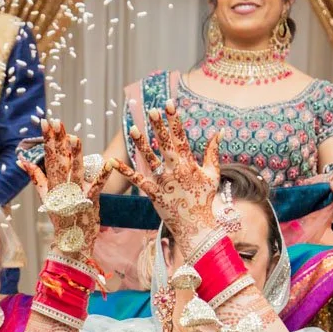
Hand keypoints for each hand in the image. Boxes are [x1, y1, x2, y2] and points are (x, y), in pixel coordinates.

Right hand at [19, 119, 113, 258]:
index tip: (45, 121)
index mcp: (52, 185)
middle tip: (55, 121)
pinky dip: (103, 175)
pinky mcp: (90, 202)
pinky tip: (110, 163)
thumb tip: (22, 161)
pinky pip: (96, 186)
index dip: (48, 139)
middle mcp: (62, 188)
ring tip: (74, 138)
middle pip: (59, 161)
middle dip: (57, 140)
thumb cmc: (61, 218)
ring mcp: (75, 195)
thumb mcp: (46, 196)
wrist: (71, 243)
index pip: (49, 157)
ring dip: (74, 155)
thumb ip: (36, 177)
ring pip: (74, 171)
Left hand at [117, 103, 221, 244]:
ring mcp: (164, 182)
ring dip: (141, 143)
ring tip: (133, 128)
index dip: (174, 120)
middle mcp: (176, 170)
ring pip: (150, 158)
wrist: (197, 226)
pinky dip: (125, 171)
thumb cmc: (204, 199)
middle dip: (158, 127)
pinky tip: (112, 161)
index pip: (181, 137)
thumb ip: (213, 152)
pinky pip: (137, 180)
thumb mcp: (212, 174)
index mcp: (189, 164)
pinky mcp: (153, 193)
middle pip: (165, 144)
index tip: (169, 104)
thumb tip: (220, 132)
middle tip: (151, 110)